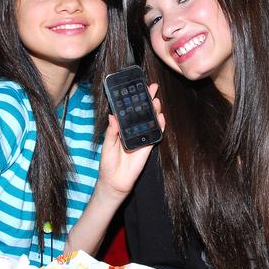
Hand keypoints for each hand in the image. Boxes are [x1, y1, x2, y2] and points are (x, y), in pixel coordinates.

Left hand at [97, 83, 164, 197]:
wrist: (115, 181)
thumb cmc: (108, 163)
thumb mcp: (107, 144)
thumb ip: (112, 131)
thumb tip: (113, 116)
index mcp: (122, 128)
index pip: (130, 111)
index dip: (135, 100)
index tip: (139, 87)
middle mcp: (133, 131)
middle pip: (143, 112)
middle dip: (149, 100)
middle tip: (154, 87)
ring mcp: (142, 138)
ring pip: (151, 121)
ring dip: (155, 110)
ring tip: (157, 100)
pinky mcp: (148, 147)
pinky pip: (156, 134)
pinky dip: (160, 126)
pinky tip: (162, 117)